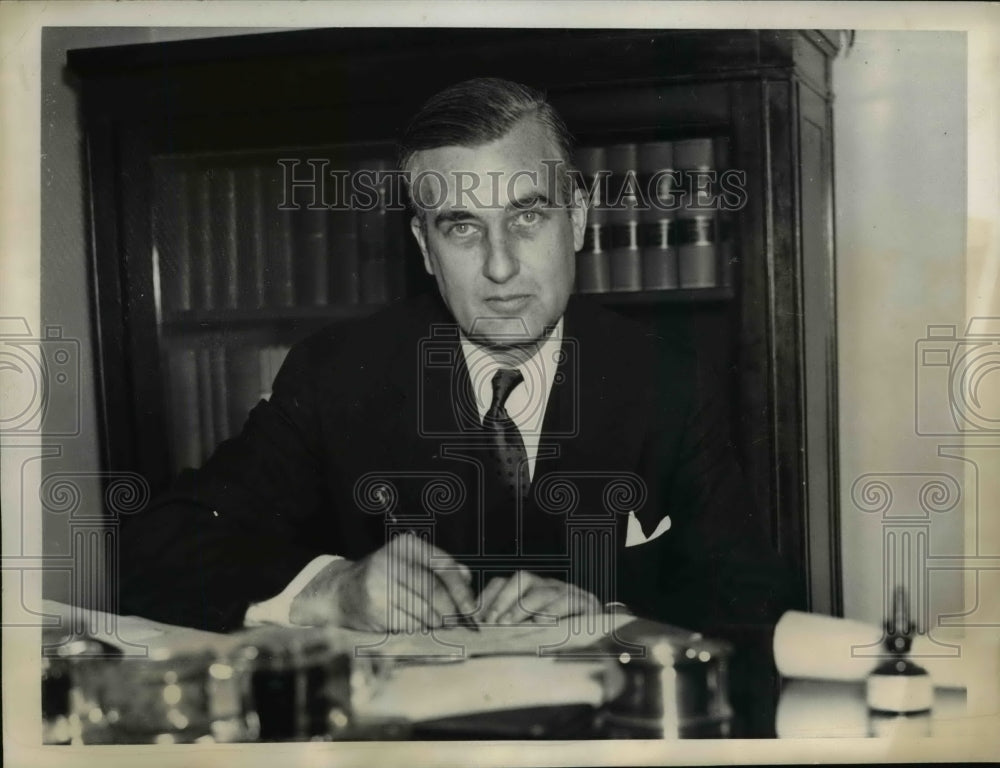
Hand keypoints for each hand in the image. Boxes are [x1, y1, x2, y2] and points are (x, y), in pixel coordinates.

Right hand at [289, 534, 475, 631]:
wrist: (343, 593)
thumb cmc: (387, 577)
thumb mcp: (411, 562)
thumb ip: (440, 568)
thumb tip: (468, 580)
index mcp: (406, 545)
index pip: (443, 565)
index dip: (461, 589)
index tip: (472, 608)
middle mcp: (391, 561)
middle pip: (434, 591)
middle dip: (451, 611)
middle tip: (459, 623)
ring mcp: (380, 585)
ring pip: (424, 611)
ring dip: (436, 623)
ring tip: (436, 625)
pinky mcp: (375, 609)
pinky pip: (409, 625)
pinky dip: (419, 630)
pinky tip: (416, 626)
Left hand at [474, 571, 601, 624]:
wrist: (600, 635)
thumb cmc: (558, 635)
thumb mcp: (530, 631)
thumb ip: (509, 629)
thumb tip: (482, 634)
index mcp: (528, 590)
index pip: (503, 582)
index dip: (488, 597)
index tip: (475, 617)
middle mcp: (545, 585)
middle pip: (521, 579)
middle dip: (503, 599)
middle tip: (493, 623)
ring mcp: (564, 591)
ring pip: (541, 590)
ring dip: (522, 607)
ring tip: (510, 625)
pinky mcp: (583, 602)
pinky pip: (565, 601)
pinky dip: (551, 611)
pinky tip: (540, 624)